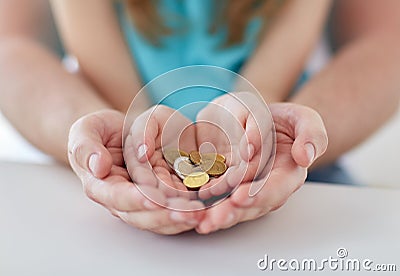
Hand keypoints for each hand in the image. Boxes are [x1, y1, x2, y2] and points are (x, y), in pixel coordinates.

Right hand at [68, 109, 203, 234]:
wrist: (116, 134)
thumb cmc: (100, 131)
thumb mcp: (87, 130)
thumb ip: (86, 146)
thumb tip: (98, 166)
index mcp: (100, 185)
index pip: (117, 197)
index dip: (134, 199)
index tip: (152, 198)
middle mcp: (120, 200)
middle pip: (141, 215)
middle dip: (164, 215)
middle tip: (187, 213)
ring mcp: (138, 203)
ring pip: (157, 220)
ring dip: (178, 220)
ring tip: (199, 214)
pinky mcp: (156, 200)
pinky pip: (169, 213)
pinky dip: (185, 214)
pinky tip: (202, 211)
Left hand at [196, 102, 327, 233]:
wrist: (256, 117)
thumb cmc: (280, 119)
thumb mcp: (301, 117)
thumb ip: (311, 133)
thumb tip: (305, 156)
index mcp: (287, 174)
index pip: (275, 189)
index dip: (259, 195)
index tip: (241, 197)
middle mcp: (265, 187)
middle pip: (249, 205)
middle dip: (231, 213)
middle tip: (214, 219)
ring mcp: (243, 188)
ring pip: (229, 206)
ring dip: (214, 215)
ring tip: (200, 221)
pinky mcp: (223, 185)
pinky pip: (213, 197)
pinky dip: (201, 204)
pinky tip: (188, 211)